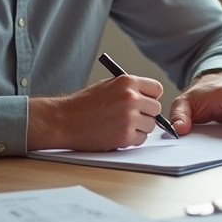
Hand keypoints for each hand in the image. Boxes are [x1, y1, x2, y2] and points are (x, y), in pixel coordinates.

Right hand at [28, 74, 163, 150]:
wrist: (64, 121)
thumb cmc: (83, 104)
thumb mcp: (107, 86)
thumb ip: (129, 89)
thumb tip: (148, 98)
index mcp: (127, 82)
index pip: (157, 89)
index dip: (151, 97)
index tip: (145, 102)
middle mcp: (130, 98)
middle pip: (156, 108)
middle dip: (146, 113)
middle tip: (133, 117)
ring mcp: (129, 118)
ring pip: (150, 125)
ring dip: (140, 128)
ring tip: (121, 125)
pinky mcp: (124, 136)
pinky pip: (141, 139)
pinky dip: (132, 139)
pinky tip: (117, 134)